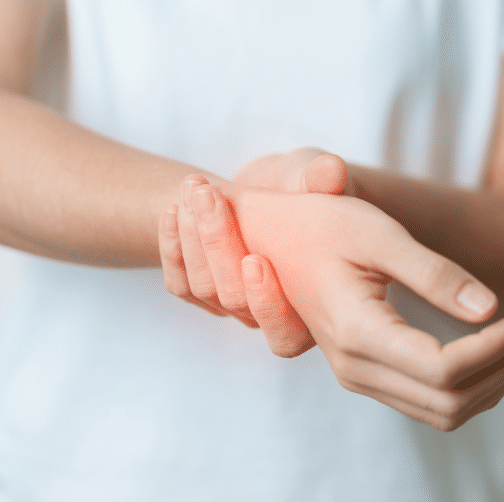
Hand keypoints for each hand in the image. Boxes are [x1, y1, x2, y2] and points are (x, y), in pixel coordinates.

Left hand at [158, 148, 347, 355]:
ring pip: (205, 289)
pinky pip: (182, 284)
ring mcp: (238, 306)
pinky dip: (173, 247)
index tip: (254, 259)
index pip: (286, 331)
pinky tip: (173, 210)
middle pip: (236, 300)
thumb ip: (325, 177)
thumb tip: (331, 172)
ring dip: (192, 238)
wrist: (280, 186)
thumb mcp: (321, 176)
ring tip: (193, 192)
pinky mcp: (208, 292)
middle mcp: (276, 313)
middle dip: (218, 245)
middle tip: (207, 196)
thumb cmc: (310, 183)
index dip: (267, 302)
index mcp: (316, 302)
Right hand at [217, 183, 503, 430]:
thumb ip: (435, 272)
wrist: (275, 234)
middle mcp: (353, 366)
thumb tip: (491, 308)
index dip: (495, 349)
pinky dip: (473, 387)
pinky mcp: (367, 375)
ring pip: (441, 411)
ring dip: (494, 382)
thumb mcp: (380, 233)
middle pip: (448, 398)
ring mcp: (358, 377)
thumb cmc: (324, 222)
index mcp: (356, 331)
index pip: (443, 369)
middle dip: (503, 366)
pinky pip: (429, 404)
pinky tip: (500, 352)